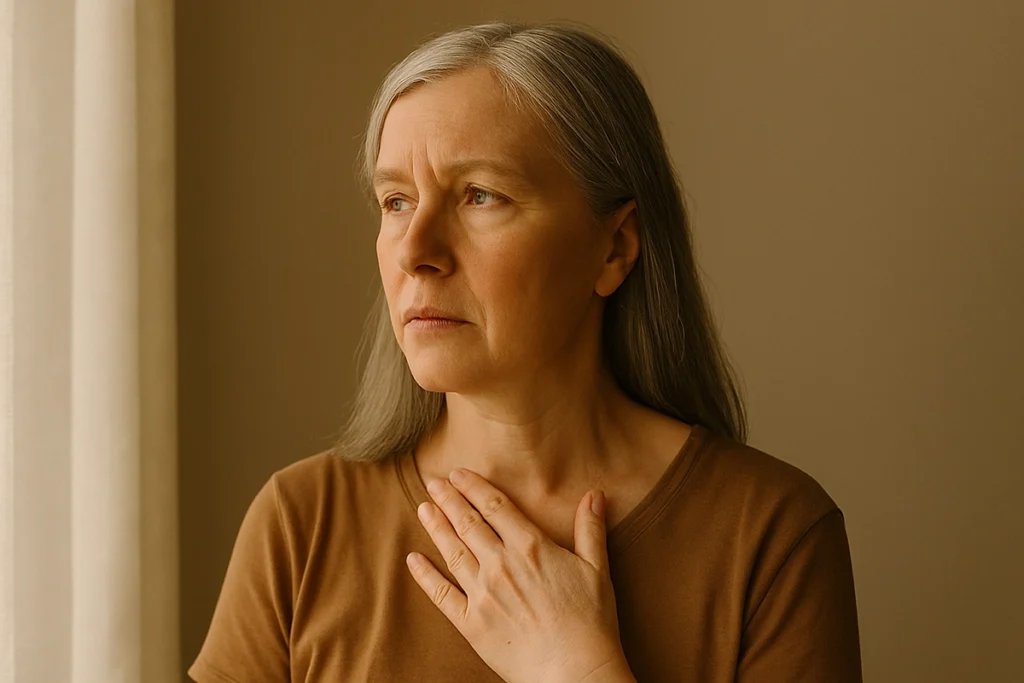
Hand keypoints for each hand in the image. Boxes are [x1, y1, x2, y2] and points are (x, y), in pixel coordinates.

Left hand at [406, 467, 634, 682]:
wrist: (575, 670)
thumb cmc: (591, 622)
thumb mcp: (597, 569)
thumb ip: (590, 529)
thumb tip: (595, 494)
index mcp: (531, 547)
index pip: (496, 507)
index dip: (474, 487)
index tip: (459, 474)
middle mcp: (501, 565)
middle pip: (468, 523)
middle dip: (449, 500)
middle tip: (433, 482)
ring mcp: (482, 594)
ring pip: (452, 551)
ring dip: (435, 527)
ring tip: (423, 508)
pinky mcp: (470, 623)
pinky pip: (441, 594)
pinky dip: (424, 575)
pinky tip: (413, 559)